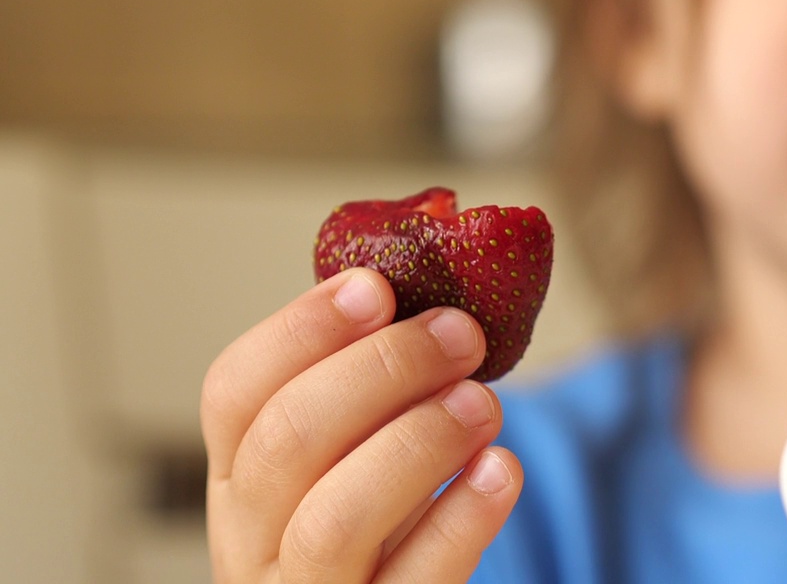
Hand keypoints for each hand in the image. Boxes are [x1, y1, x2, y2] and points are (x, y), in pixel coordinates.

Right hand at [201, 268, 522, 582]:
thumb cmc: (383, 533)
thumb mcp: (353, 462)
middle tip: (460, 334)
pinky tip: (500, 470)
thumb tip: (435, 291)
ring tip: (483, 403)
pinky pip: (412, 582)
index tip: (377, 285)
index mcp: (238, 479)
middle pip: (285, 441)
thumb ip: (372, 395)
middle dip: (380, 370)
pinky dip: (462, 519)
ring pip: (334, 519)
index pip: (233, 392)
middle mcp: (250, 542)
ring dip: (417, 441)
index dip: (301, 330)